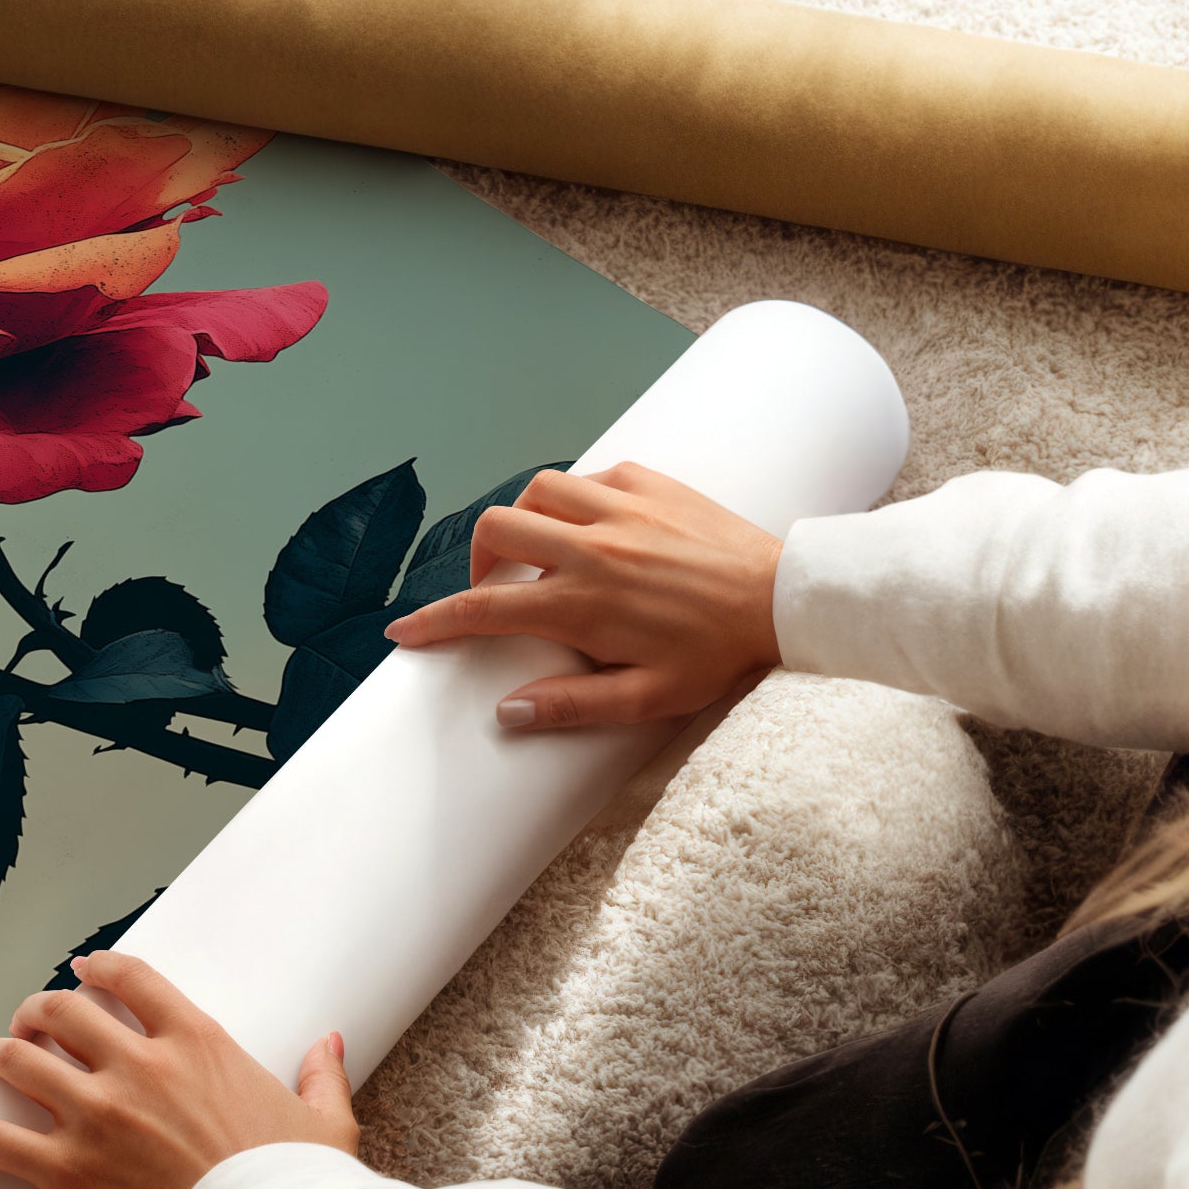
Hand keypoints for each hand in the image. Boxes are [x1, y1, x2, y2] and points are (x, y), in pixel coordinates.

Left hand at [0, 952, 355, 1188]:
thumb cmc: (299, 1186)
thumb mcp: (323, 1121)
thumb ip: (320, 1074)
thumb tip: (329, 1043)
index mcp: (196, 1043)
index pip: (131, 980)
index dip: (98, 969)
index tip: (83, 971)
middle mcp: (138, 1067)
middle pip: (63, 1013)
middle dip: (38, 1011)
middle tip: (28, 1021)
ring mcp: (97, 1116)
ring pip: (22, 1061)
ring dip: (0, 1053)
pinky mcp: (69, 1171)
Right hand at [384, 462, 781, 730]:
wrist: (784, 599)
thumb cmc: (719, 654)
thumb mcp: (648, 698)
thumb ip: (573, 706)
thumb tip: (508, 712)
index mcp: (582, 603)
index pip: (484, 609)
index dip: (434, 621)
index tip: (405, 632)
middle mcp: (591, 548)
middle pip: (496, 531)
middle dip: (477, 561)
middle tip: (495, 589)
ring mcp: (620, 508)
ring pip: (536, 491)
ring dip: (525, 520)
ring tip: (541, 552)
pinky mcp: (649, 482)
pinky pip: (589, 476)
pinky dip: (575, 498)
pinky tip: (592, 525)